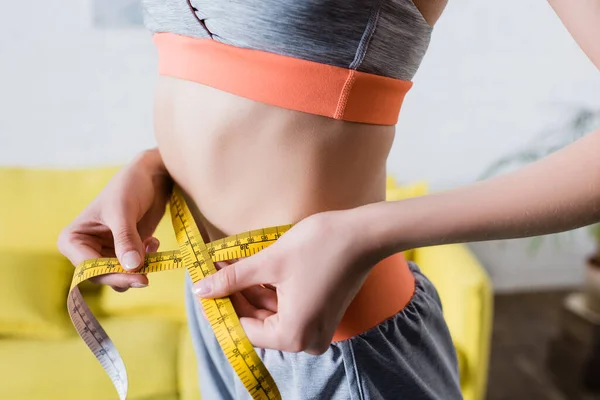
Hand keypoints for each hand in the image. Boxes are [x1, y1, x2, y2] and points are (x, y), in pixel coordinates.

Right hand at [58, 149, 171, 291]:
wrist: (150, 177)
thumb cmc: (129, 187)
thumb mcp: (124, 211)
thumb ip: (126, 239)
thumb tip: (131, 267)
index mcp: (73, 239)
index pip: (89, 269)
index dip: (112, 276)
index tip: (138, 278)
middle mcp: (86, 249)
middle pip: (104, 277)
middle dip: (126, 276)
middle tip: (147, 277)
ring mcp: (106, 252)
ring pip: (121, 276)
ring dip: (139, 268)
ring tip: (151, 247)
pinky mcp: (125, 252)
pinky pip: (134, 269)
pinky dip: (147, 260)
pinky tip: (153, 242)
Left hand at [193, 209, 378, 354]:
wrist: (364, 234)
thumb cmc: (320, 246)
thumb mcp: (269, 263)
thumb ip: (233, 279)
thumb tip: (201, 290)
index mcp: (292, 335)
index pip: (243, 328)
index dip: (220, 305)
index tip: (202, 287)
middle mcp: (306, 340)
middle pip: (257, 322)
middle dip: (234, 295)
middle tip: (212, 271)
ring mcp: (316, 328)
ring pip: (270, 313)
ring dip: (249, 290)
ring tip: (227, 265)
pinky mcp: (321, 314)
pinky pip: (287, 308)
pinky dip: (268, 290)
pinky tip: (250, 269)